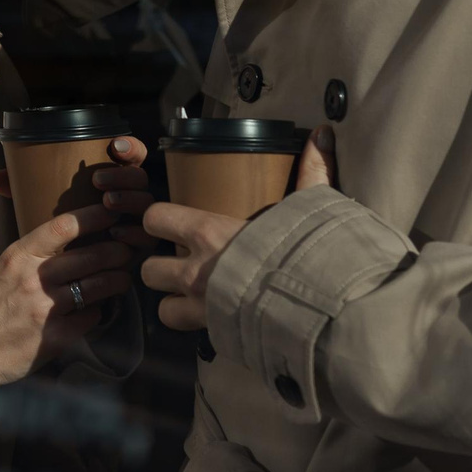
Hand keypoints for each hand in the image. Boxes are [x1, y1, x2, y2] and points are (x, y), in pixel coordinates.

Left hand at [0, 135, 156, 255]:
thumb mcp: (40, 205)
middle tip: (100, 182)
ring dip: (130, 201)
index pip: (131, 153)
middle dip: (124, 177)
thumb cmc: (54, 233)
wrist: (65, 274)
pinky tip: (118, 233)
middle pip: (140, 178)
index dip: (129, 147)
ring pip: (147, 206)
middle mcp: (129, 196)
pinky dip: (135, 233)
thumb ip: (21, 189)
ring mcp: (138, 221)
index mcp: (111, 178)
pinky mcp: (141, 247)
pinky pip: (148, 238)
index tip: (114, 146)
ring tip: (109, 203)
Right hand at [0, 201, 133, 422]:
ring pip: (99, 286)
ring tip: (122, 278)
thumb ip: (37, 252)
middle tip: (128, 250)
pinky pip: (91, 317)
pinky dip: (98, 312)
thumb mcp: (6, 267)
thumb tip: (77, 237)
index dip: (95, 216)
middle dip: (118, 251)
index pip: (65, 226)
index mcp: (20, 255)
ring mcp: (46, 309)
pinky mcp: (55, 337)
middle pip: (92, 255)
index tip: (113, 212)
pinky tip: (96, 310)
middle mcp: (34, 278)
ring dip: (118, 280)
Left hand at [140, 125, 335, 331]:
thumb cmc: (310, 256)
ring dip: (174, 302)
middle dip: (162, 268)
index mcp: (209, 233)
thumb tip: (322, 135)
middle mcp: (195, 271)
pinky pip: (188, 331)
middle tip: (184, 264)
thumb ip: (311, 173)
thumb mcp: (309, 208)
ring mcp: (201, 307)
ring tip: (195, 296)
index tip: (171, 224)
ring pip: (162, 307)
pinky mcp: (213, 336)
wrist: (324, 312)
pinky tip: (216, 319)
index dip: (159, 221)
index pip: (155, 218)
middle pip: (148, 269)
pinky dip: (196, 326)